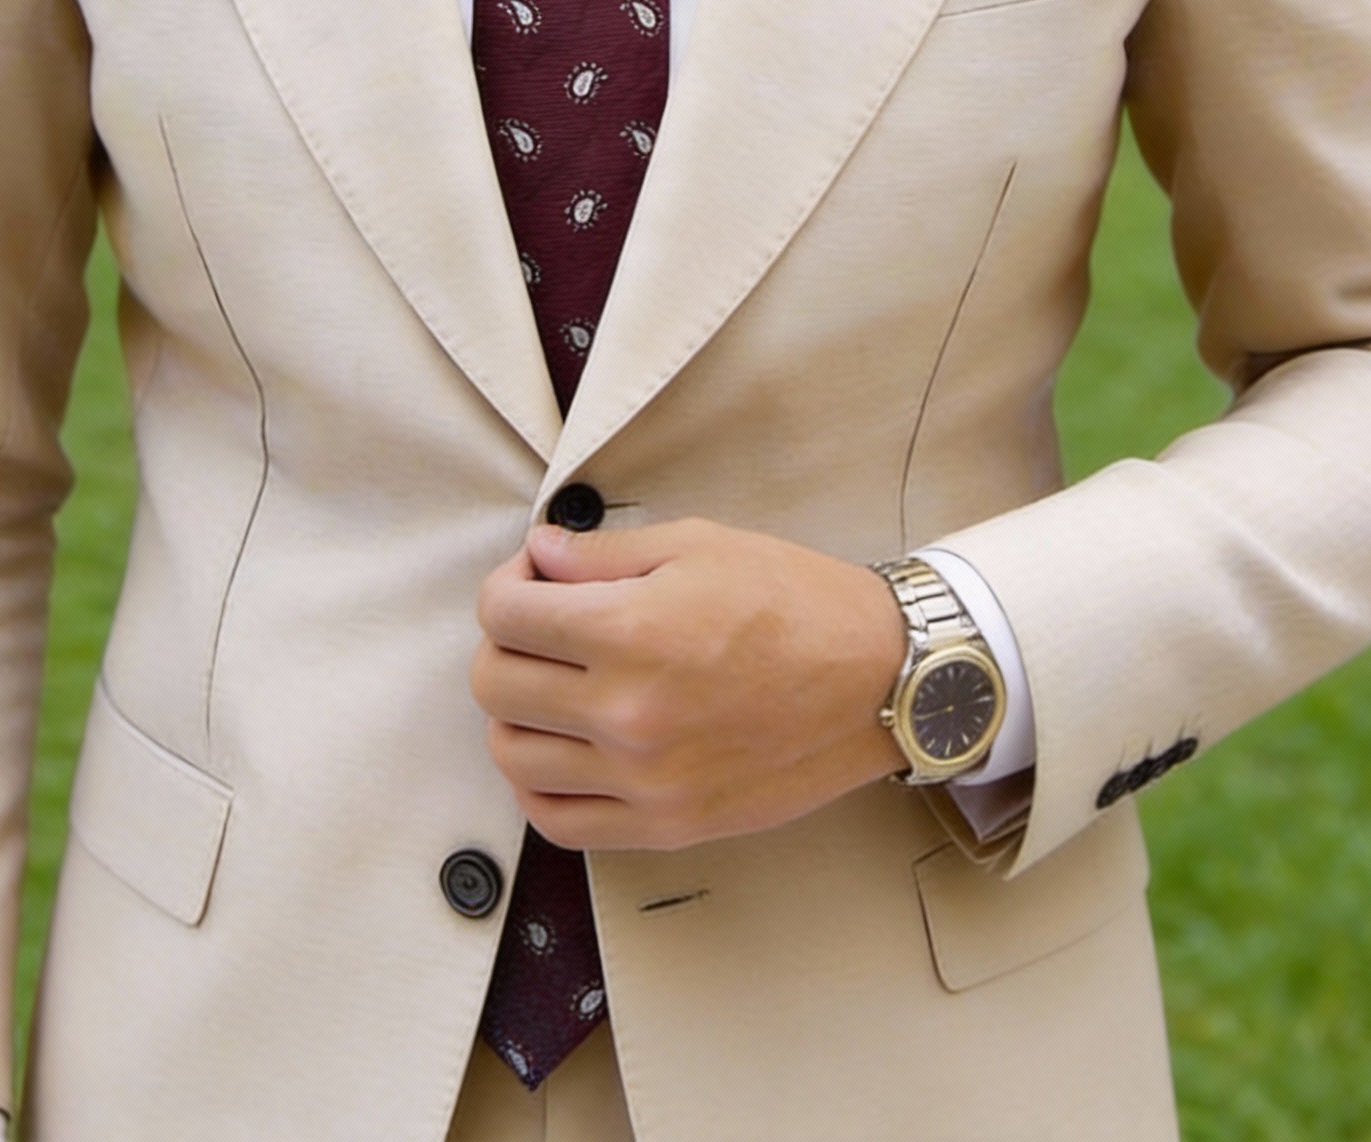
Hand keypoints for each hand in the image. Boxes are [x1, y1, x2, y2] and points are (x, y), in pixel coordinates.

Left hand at [470, 513, 910, 851]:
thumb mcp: (696, 544)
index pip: (503, 614)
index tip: (536, 577)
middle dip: (505, 642)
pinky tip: (565, 746)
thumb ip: (600, 554)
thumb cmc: (794, 600)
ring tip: (555, 684)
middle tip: (543, 624)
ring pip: (513, 756)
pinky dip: (541, 783)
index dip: (508, 583)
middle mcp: (626, 714)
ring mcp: (643, 780)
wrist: (876, 679)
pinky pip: (558, 821)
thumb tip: (537, 556)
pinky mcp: (666, 826)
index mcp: (630, 632)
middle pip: (494, 685)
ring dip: (516, 712)